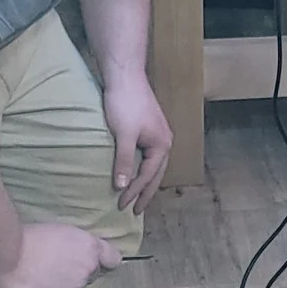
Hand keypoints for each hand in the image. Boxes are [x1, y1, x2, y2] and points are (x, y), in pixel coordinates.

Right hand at [0, 222, 120, 287]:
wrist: (8, 256)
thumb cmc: (30, 238)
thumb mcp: (62, 231)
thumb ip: (79, 245)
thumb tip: (85, 255)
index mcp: (90, 247)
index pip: (113, 259)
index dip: (104, 261)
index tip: (101, 263)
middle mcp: (88, 268)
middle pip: (91, 275)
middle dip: (79, 272)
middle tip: (55, 266)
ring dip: (64, 286)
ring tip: (42, 275)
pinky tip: (37, 286)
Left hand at [105, 81, 173, 212]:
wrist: (125, 76)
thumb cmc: (125, 104)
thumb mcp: (123, 135)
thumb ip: (124, 161)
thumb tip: (122, 187)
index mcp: (162, 145)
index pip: (148, 176)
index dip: (135, 192)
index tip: (122, 205)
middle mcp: (164, 141)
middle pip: (156, 174)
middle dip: (145, 193)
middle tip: (136, 211)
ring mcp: (158, 134)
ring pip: (153, 165)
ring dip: (144, 181)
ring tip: (137, 196)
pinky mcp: (149, 128)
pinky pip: (147, 156)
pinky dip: (142, 168)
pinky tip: (135, 171)